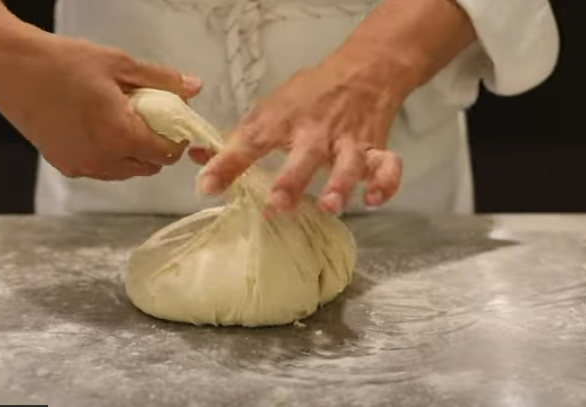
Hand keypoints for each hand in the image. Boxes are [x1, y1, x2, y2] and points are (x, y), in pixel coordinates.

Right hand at [0, 29, 201, 179]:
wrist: (9, 68)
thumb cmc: (62, 62)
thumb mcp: (119, 64)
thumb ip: (161, 80)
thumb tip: (194, 87)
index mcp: (121, 137)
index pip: (167, 154)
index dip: (176, 138)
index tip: (174, 121)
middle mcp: (103, 161)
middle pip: (149, 167)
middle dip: (156, 146)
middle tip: (148, 116)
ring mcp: (82, 167)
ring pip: (126, 172)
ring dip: (133, 153)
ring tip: (122, 120)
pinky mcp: (65, 166)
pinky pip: (102, 169)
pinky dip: (110, 155)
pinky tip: (99, 127)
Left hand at [191, 0, 475, 214]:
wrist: (361, 73)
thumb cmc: (307, 98)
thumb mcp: (270, 109)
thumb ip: (237, 139)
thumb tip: (197, 157)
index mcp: (284, 119)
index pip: (252, 140)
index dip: (228, 163)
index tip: (206, 186)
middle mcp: (317, 132)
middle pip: (305, 156)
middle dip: (292, 182)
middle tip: (275, 207)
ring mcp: (350, 141)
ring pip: (349, 164)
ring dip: (340, 185)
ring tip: (328, 207)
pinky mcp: (376, 149)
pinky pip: (388, 167)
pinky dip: (385, 184)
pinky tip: (373, 200)